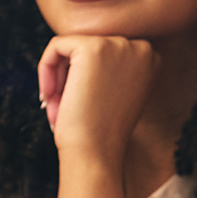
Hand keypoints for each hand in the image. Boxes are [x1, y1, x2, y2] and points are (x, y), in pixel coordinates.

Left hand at [37, 34, 157, 163]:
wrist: (95, 152)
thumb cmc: (101, 131)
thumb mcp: (116, 93)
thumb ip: (110, 68)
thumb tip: (82, 51)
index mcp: (150, 59)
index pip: (106, 52)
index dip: (85, 78)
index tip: (79, 104)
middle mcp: (141, 47)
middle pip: (88, 48)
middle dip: (70, 77)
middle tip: (64, 109)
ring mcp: (118, 45)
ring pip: (71, 47)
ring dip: (58, 77)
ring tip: (58, 106)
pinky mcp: (92, 47)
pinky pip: (56, 46)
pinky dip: (46, 69)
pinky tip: (49, 95)